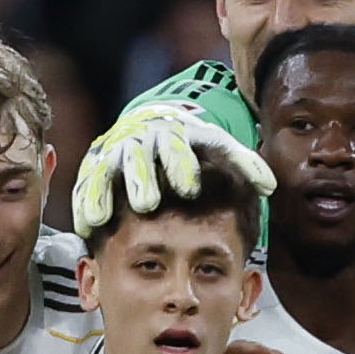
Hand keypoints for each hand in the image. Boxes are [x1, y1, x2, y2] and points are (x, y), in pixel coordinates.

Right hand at [71, 101, 272, 237]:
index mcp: (173, 135)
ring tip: (103, 218)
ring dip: (104, 194)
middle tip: (147, 204)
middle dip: (142, 179)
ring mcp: (114, 155)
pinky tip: (85, 227)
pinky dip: (85, 205)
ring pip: (106, 172)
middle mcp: (140, 142)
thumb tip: (269, 186)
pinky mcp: (94, 170)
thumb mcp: (217, 148)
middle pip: (138, 157)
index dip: (181, 164)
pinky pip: (86, 186)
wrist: (150, 126)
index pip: (176, 144)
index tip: (189, 188)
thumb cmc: (192, 149)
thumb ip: (243, 164)